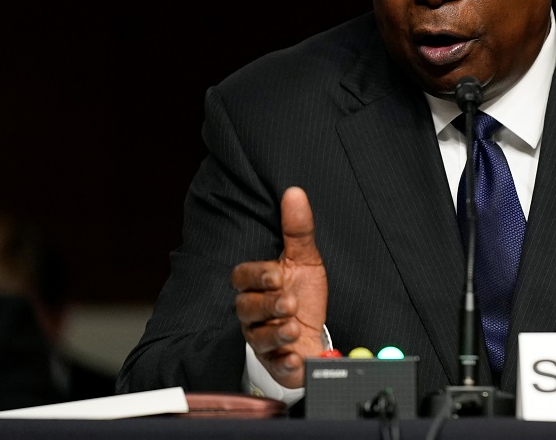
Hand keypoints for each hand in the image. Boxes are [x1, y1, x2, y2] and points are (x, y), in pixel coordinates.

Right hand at [231, 186, 327, 387]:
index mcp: (258, 285)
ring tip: (293, 326)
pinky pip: (274, 362)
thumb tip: (295, 192)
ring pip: (257, 336)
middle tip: (289, 301)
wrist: (314, 335)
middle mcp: (254, 312)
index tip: (277, 274)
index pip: (242, 277)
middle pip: (246, 307)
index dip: (256, 275)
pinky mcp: (275, 361)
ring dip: (275, 331)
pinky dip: (284, 360)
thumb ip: (298, 229)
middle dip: (268, 304)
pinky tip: (295, 355)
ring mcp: (262, 338)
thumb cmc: (303, 294)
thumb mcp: (305, 259)